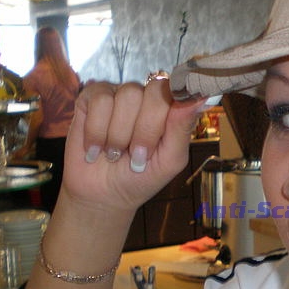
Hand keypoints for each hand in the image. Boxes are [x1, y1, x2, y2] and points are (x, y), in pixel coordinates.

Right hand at [62, 79, 205, 213]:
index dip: (169, 114)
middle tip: (137, 155)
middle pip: (154, 92)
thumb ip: (182, 129)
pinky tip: (96, 147)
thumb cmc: (140, 178)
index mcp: (169, 110)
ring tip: (115, 153)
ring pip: (127, 96)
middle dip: (145, 130)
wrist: (102, 196)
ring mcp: (119, 94)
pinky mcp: (91, 97)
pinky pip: (99, 100)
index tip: (161, 138)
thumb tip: (197, 98)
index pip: (178, 91)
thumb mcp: (169, 161)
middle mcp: (146, 97)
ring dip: (119, 134)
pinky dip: (97, 130)